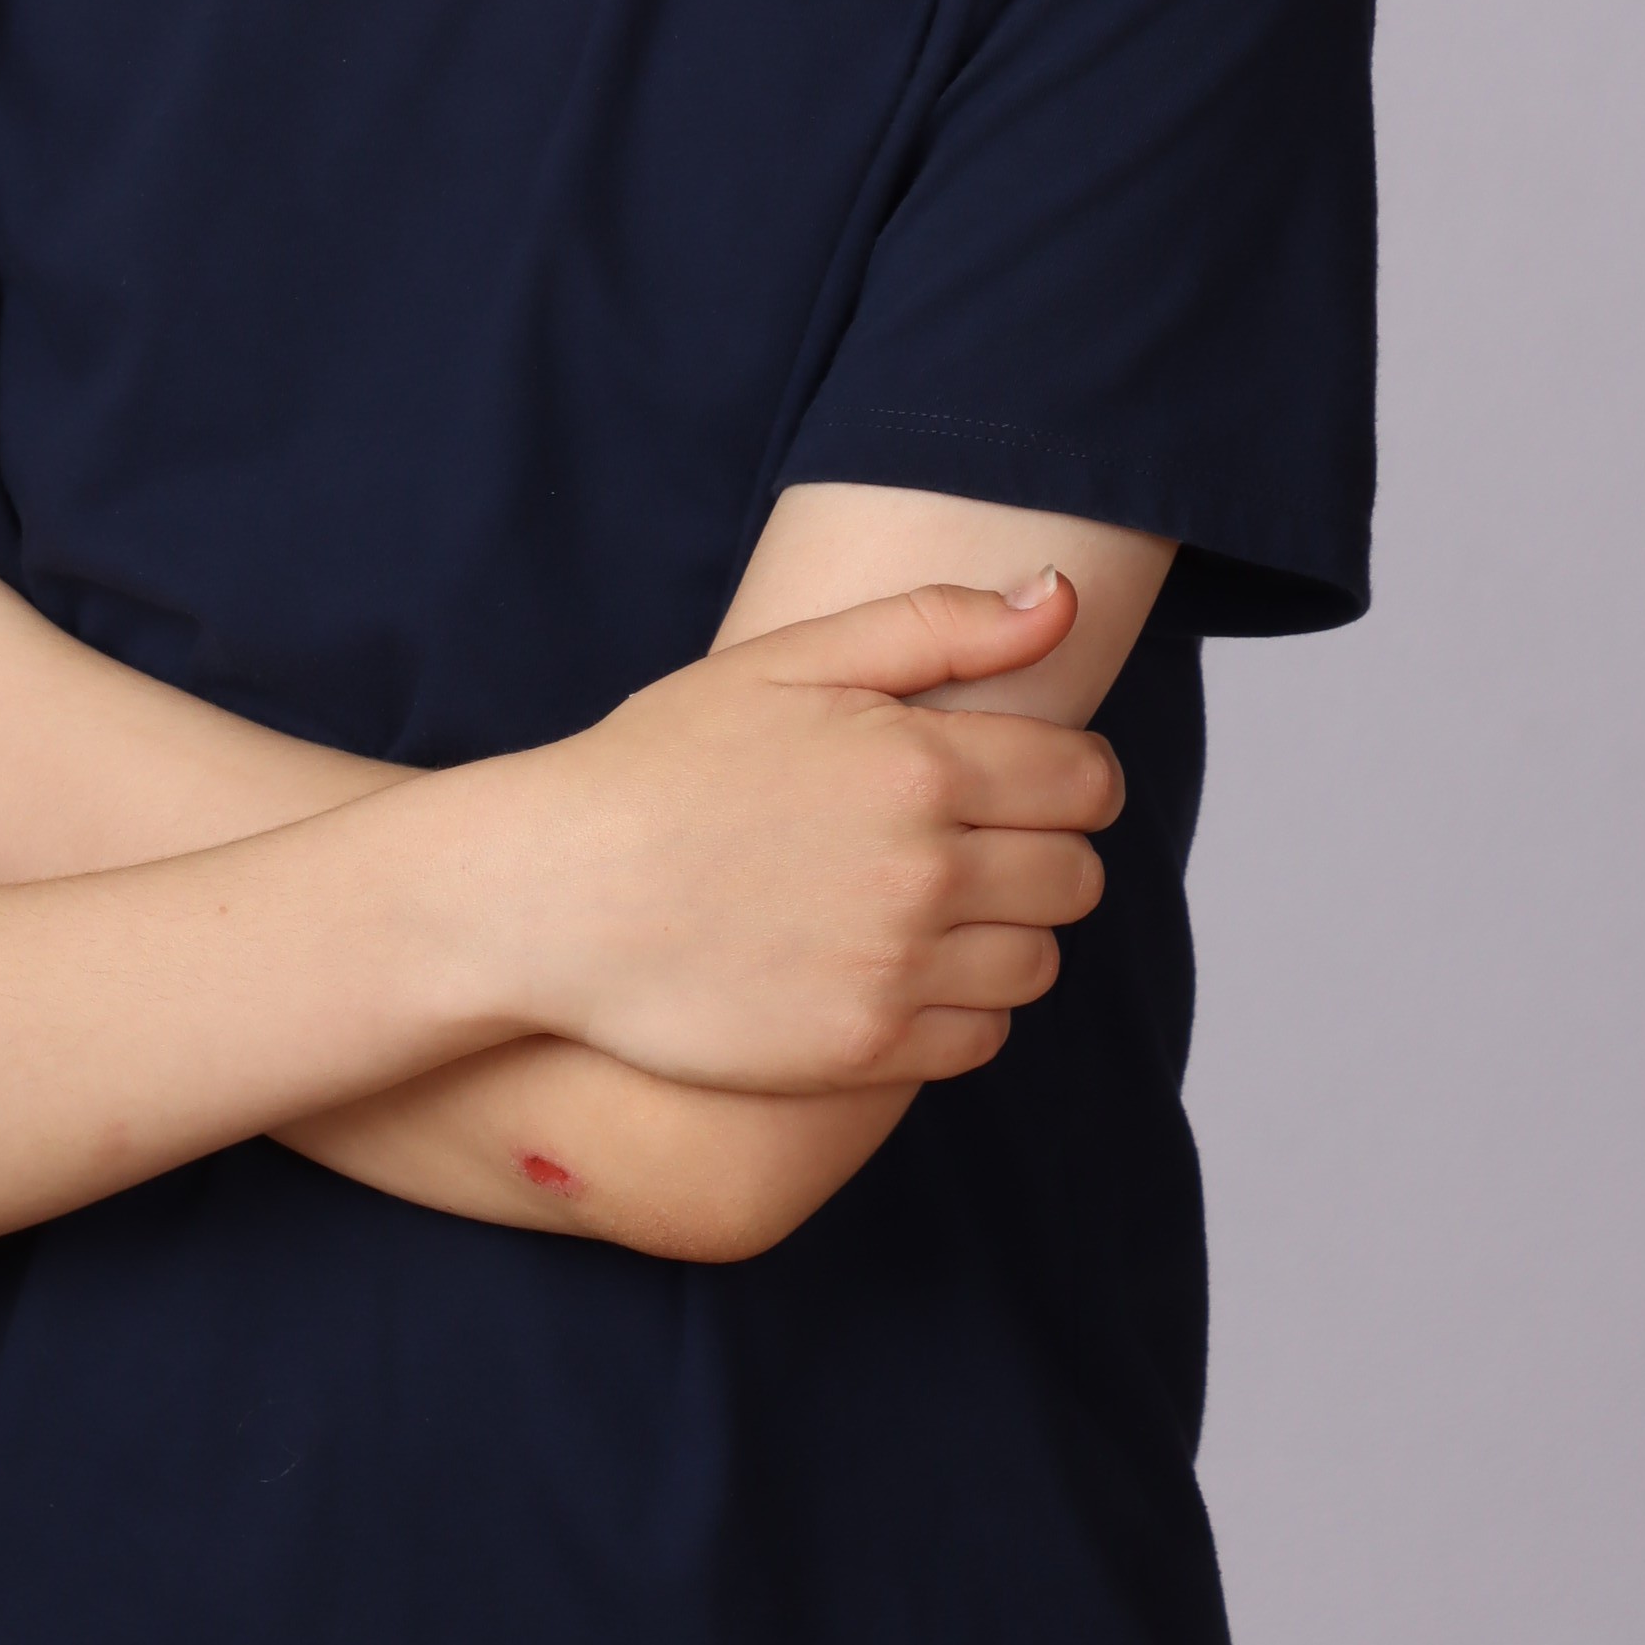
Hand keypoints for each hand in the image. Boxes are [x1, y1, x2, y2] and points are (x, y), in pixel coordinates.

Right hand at [490, 577, 1123, 1096]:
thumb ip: (939, 624)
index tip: (1027, 782)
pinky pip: (982, 1037)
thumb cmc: (664, 765)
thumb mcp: (791, 660)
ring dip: (1006, 934)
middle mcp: (926, 869)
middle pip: (1077, 876)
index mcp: (920, 763)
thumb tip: (1063, 597)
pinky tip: (896, 968)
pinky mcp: (866, 1047)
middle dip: (1044, 854)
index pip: (1088, 781)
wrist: (556, 893)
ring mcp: (897, 966)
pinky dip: (961, 1009)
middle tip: (970, 844)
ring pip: (1039, 961)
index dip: (1072, 777)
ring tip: (927, 908)